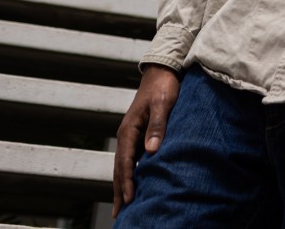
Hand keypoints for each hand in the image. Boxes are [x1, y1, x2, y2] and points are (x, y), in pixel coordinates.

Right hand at [113, 64, 180, 216]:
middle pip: (120, 168)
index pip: (125, 162)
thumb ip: (158, 126)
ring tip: (125, 205)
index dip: (126, 182)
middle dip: (120, 190)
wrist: (163, 71)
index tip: (130, 199)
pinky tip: (135, 183)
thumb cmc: (164, 86)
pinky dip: (131, 173)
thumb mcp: (163, 104)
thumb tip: (151, 151)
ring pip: (125, 165)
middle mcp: (127, 134)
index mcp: (129, 129)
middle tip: (120, 214)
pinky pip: (132, 158)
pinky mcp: (139, 133)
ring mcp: (132, 134)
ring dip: (123, 184)